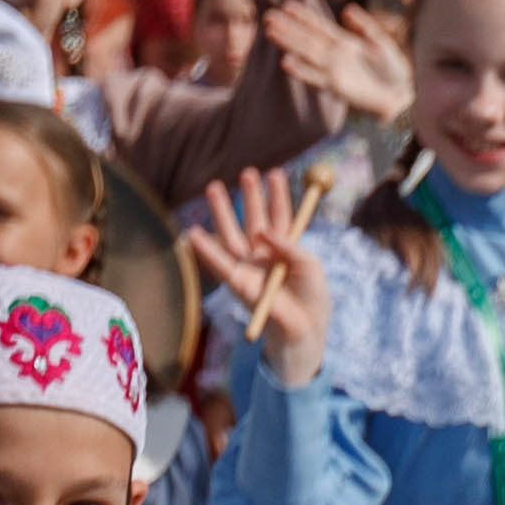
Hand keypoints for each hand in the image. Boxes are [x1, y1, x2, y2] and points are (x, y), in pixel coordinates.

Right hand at [191, 170, 332, 380]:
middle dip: (250, 196)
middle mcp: (265, 254)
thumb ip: (289, 245)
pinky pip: (219, 264)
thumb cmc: (312, 300)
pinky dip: (205, 249)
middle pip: (255, 219)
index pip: (281, 216)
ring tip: (213, 187)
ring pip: (232, 234)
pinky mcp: (238, 284)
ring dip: (222, 211)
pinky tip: (193, 232)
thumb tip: (263, 232)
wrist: (305, 332)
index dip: (278, 195)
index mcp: (286, 248)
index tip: (275, 172)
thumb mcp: (309, 267)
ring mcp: (250, 267)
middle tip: (247, 172)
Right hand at [255, 0, 407, 125]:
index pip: (320, 26)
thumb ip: (364, 26)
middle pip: (307, 37)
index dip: (304, 15)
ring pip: (307, 53)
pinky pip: (315, 77)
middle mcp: (335, 55)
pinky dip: (301, 70)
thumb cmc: (394, 70)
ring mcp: (334, 70)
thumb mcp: (381, 42)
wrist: (403, 96)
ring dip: (289, 43)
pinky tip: (285, 62)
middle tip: (268, 16)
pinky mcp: (336, 86)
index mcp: (344, 42)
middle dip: (288, 27)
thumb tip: (346, 9)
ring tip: (270, 31)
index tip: (287, 4)